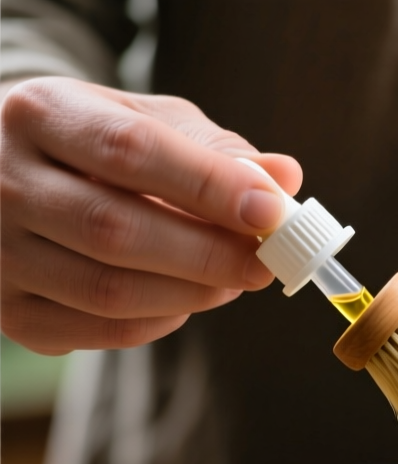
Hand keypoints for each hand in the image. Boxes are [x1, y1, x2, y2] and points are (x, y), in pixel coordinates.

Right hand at [1, 77, 301, 353]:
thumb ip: (217, 151)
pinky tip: (186, 299)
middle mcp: (2, 180)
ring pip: (107, 290)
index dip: (208, 186)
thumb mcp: (149, 123)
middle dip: (208, 254)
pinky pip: (98, 330)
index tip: (271, 212)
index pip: (129, 152)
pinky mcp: (8, 309)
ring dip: (191, 292)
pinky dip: (159, 321)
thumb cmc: (98, 144)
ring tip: (235, 279)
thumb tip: (285, 177)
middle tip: (265, 262)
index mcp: (40, 114)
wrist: (11, 173)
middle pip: (114, 230)